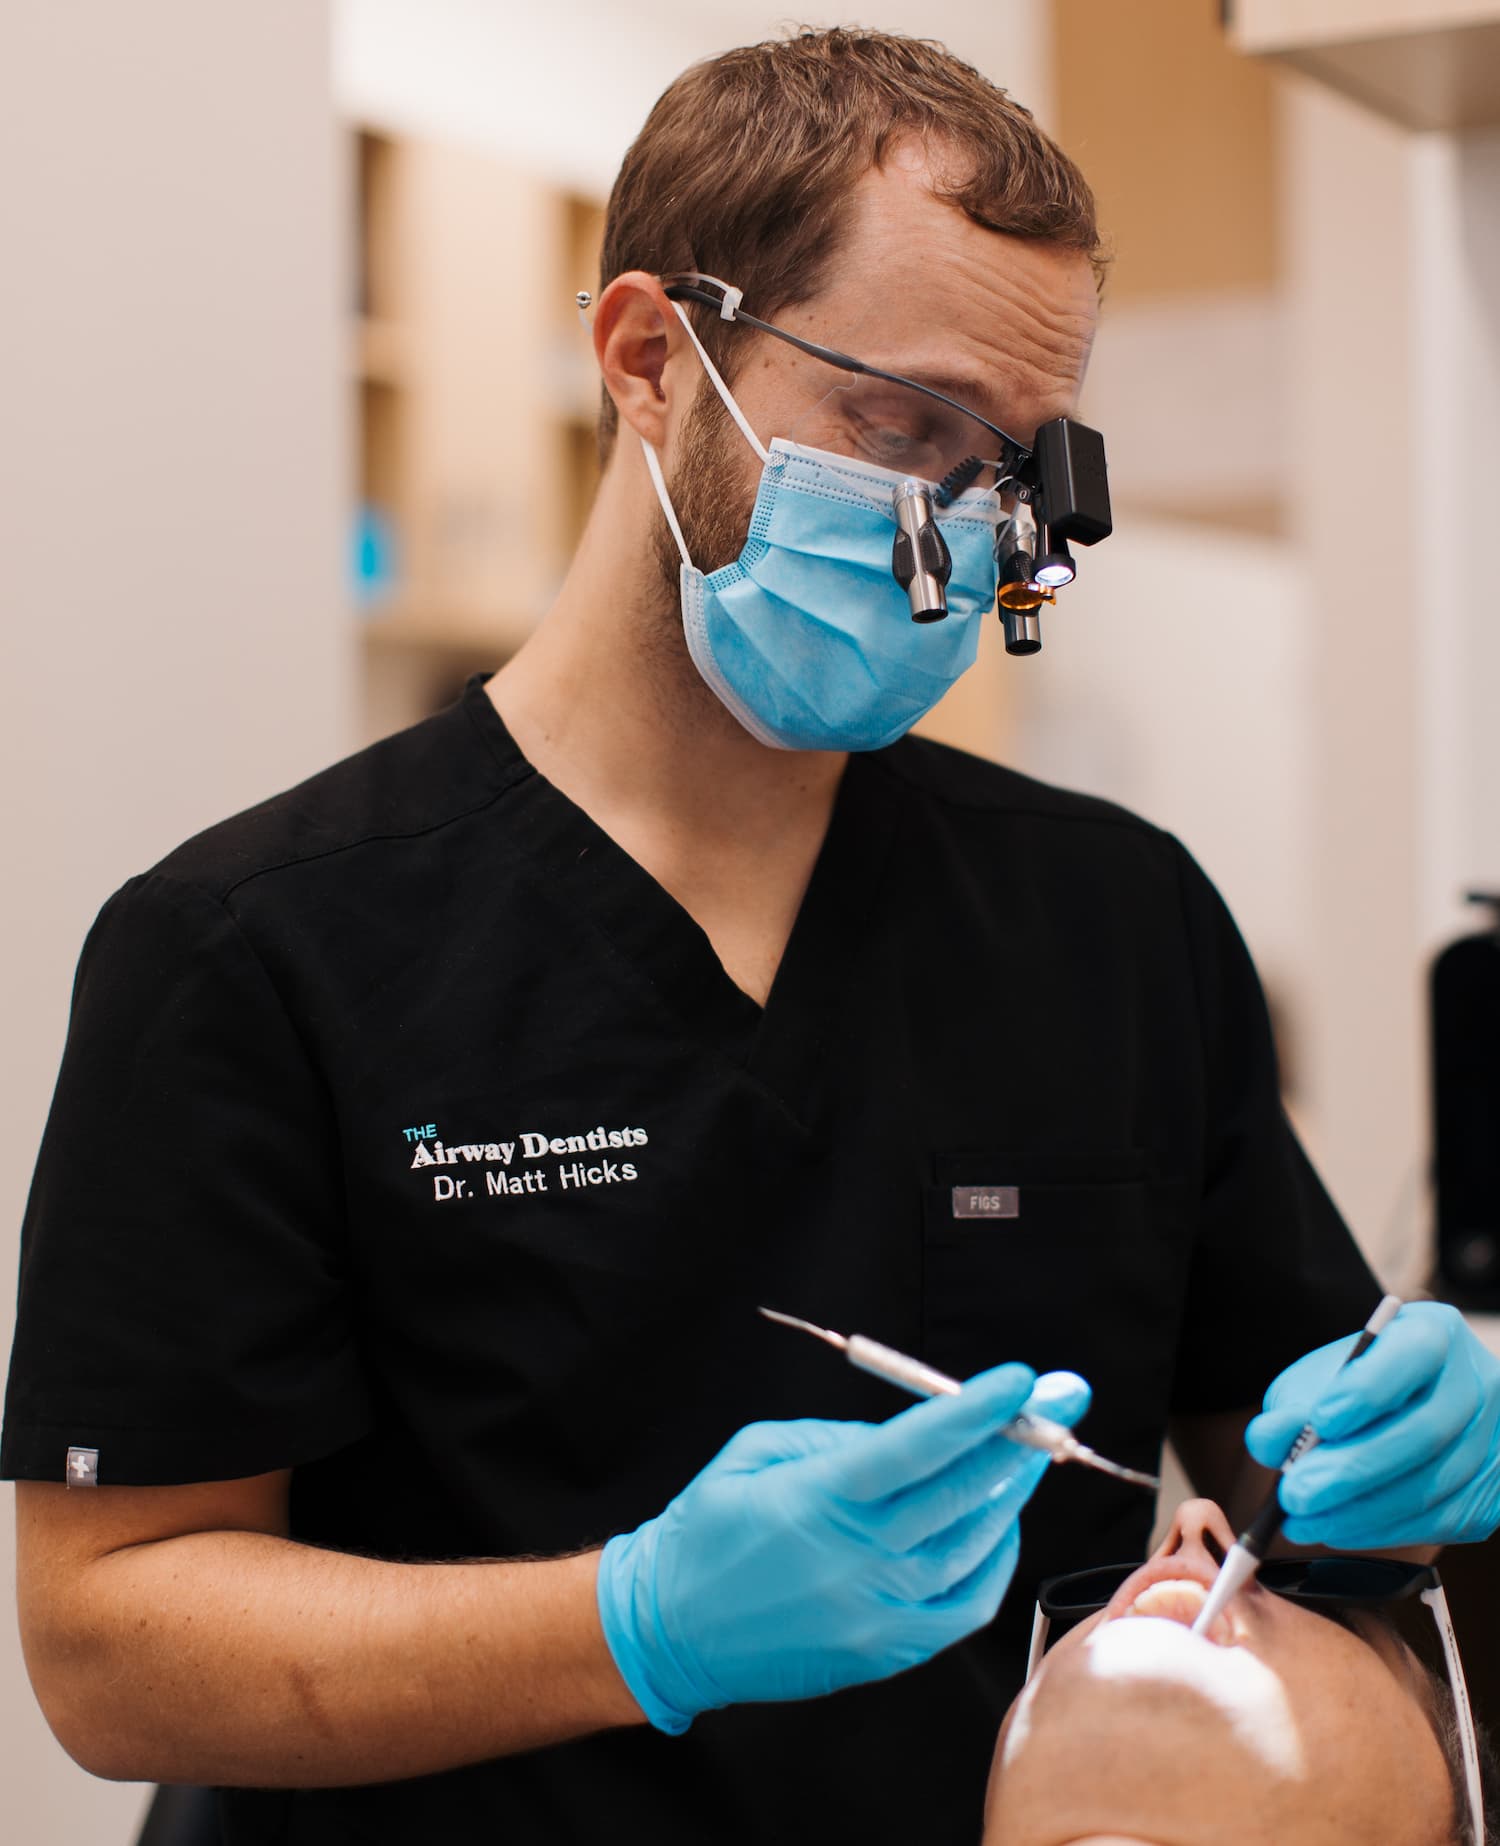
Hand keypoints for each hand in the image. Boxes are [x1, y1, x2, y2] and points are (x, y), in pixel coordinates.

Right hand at [595, 1365, 1089, 1732]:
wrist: (670, 1628)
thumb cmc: (706, 1529)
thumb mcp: (757, 1451)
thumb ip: (838, 1437)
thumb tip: (913, 1433)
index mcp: (821, 1498)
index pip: (919, 1448)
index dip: (977, 1411)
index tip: (1023, 1379)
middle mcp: (857, 1558)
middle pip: (963, 1494)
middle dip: (1023, 1439)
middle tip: (1063, 1400)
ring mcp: (877, 1612)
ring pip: (975, 1547)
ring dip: (1012, 1494)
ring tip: (1030, 1452)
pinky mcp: (886, 1651)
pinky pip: (965, 1604)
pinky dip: (994, 1559)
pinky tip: (998, 1524)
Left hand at [1245, 1303, 1499, 1548]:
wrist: (1416, 1407)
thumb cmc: (1361, 1385)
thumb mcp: (1322, 1376)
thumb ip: (1293, 1403)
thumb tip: (1266, 1441)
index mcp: (1434, 1335)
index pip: (1412, 1354)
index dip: (1367, 1390)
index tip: (1319, 1422)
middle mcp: (1475, 1384)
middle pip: (1423, 1433)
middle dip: (1351, 1470)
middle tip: (1295, 1495)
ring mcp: (1490, 1442)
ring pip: (1430, 1486)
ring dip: (1359, 1512)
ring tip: (1302, 1520)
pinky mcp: (1491, 1495)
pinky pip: (1437, 1521)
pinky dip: (1380, 1531)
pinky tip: (1336, 1529)